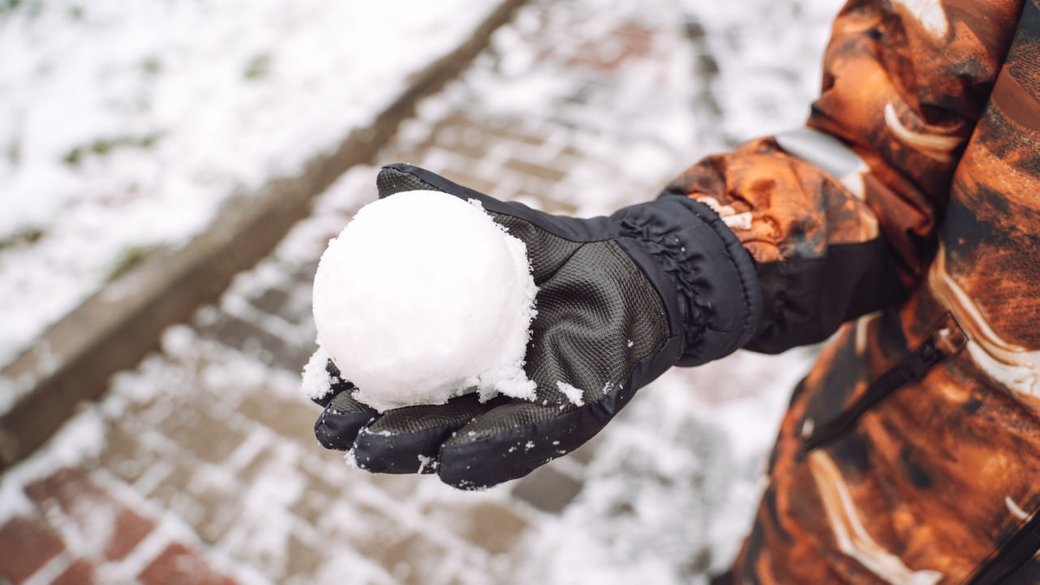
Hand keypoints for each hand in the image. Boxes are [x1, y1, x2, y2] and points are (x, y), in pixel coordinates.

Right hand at [309, 163, 760, 488]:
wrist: (630, 269)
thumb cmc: (556, 252)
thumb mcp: (494, 224)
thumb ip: (443, 203)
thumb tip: (383, 176)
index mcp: (450, 354)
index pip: (387, 376)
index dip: (346, 386)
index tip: (316, 380)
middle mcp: (476, 392)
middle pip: (407, 421)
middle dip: (363, 433)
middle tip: (331, 428)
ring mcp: (516, 413)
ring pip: (452, 443)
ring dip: (409, 452)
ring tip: (371, 449)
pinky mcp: (562, 423)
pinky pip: (518, 442)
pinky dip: (483, 452)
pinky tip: (448, 459)